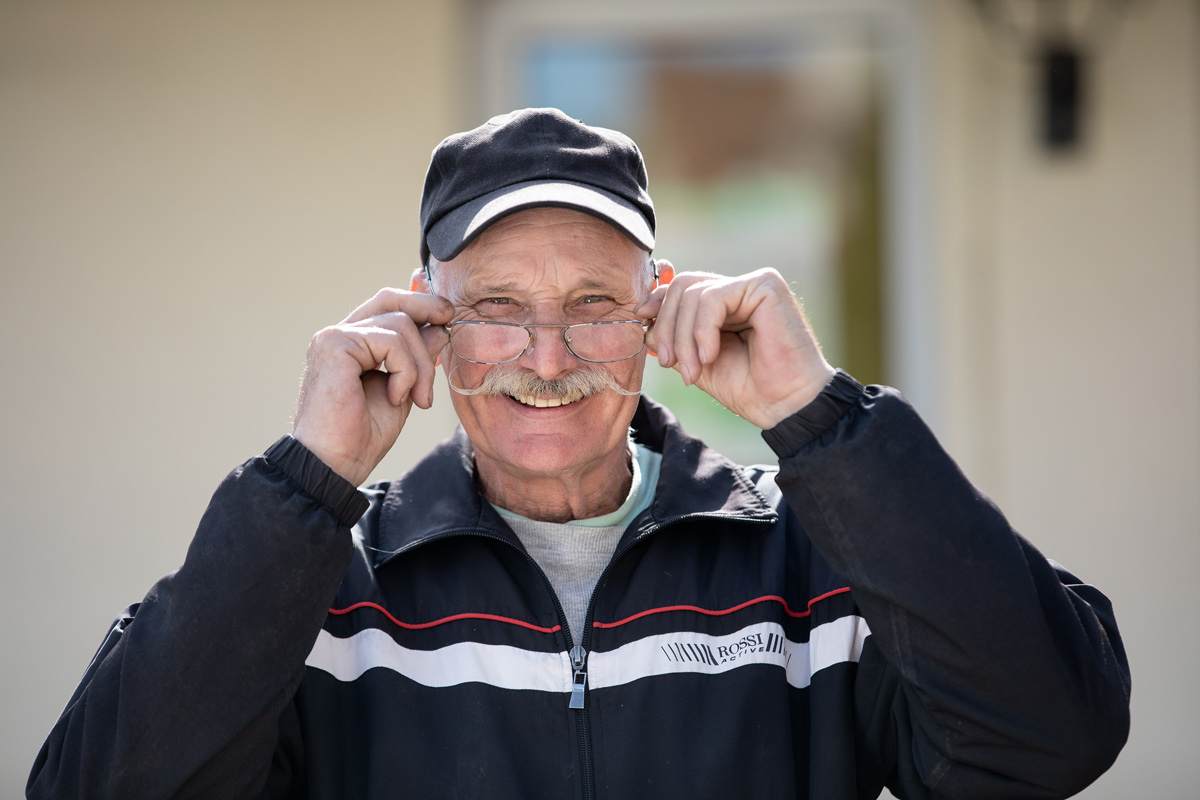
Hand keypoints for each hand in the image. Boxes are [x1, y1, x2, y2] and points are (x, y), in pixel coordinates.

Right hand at [292, 288, 452, 485]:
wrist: (332, 466)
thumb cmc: (361, 437)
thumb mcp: (403, 391)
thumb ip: (416, 359)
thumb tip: (439, 328)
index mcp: (351, 345)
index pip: (386, 306)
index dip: (419, 305)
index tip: (446, 317)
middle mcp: (339, 336)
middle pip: (390, 299)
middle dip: (426, 307)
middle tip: (449, 321)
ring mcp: (334, 337)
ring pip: (400, 324)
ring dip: (421, 363)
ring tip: (418, 398)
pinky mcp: (335, 345)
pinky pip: (391, 341)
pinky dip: (407, 370)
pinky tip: (397, 397)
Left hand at [637, 266, 835, 429]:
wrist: (785, 407)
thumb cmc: (749, 388)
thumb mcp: (697, 360)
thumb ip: (675, 336)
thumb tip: (643, 312)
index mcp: (728, 302)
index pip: (682, 288)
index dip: (658, 303)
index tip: (644, 326)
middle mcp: (741, 287)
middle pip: (683, 287)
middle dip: (667, 327)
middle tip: (670, 364)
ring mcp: (754, 284)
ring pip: (693, 294)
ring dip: (685, 338)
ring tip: (693, 371)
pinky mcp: (765, 285)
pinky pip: (713, 298)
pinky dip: (703, 330)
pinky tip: (711, 355)